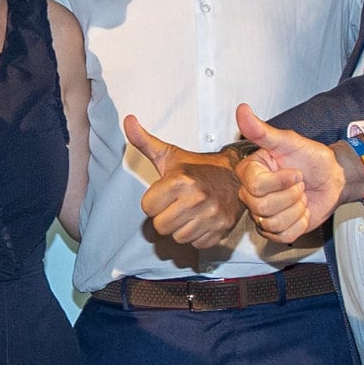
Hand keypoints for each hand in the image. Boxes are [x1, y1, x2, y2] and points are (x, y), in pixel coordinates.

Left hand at [126, 114, 242, 249]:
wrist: (235, 174)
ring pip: (178, 237)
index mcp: (181, 180)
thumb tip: (128, 121)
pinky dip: (197, 234)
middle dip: (165, 216)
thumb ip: (145, 141)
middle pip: (161, 226)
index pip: (147, 208)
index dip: (153, 201)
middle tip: (176, 204)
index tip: (165, 193)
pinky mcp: (222, 229)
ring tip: (189, 211)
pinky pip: (196, 243)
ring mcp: (212, 216)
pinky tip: (201, 219)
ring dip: (180, 227)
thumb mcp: (170, 154)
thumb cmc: (198, 167)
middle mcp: (198, 198)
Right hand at [232, 104, 345, 242]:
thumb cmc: (312, 159)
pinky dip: (299, 223)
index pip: (255, 187)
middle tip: (300, 184)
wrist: (332, 178)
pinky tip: (301, 210)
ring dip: (296, 209)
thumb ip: (262, 131)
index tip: (295, 172)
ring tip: (300, 196)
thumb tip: (242, 110)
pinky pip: (284, 236)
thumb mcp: (289, 142)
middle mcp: (251, 194)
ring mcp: (262, 214)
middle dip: (291, 195)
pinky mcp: (275, 231)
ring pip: (273, 223)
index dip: (281, 182)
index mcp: (250, 172)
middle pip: (262, 208)